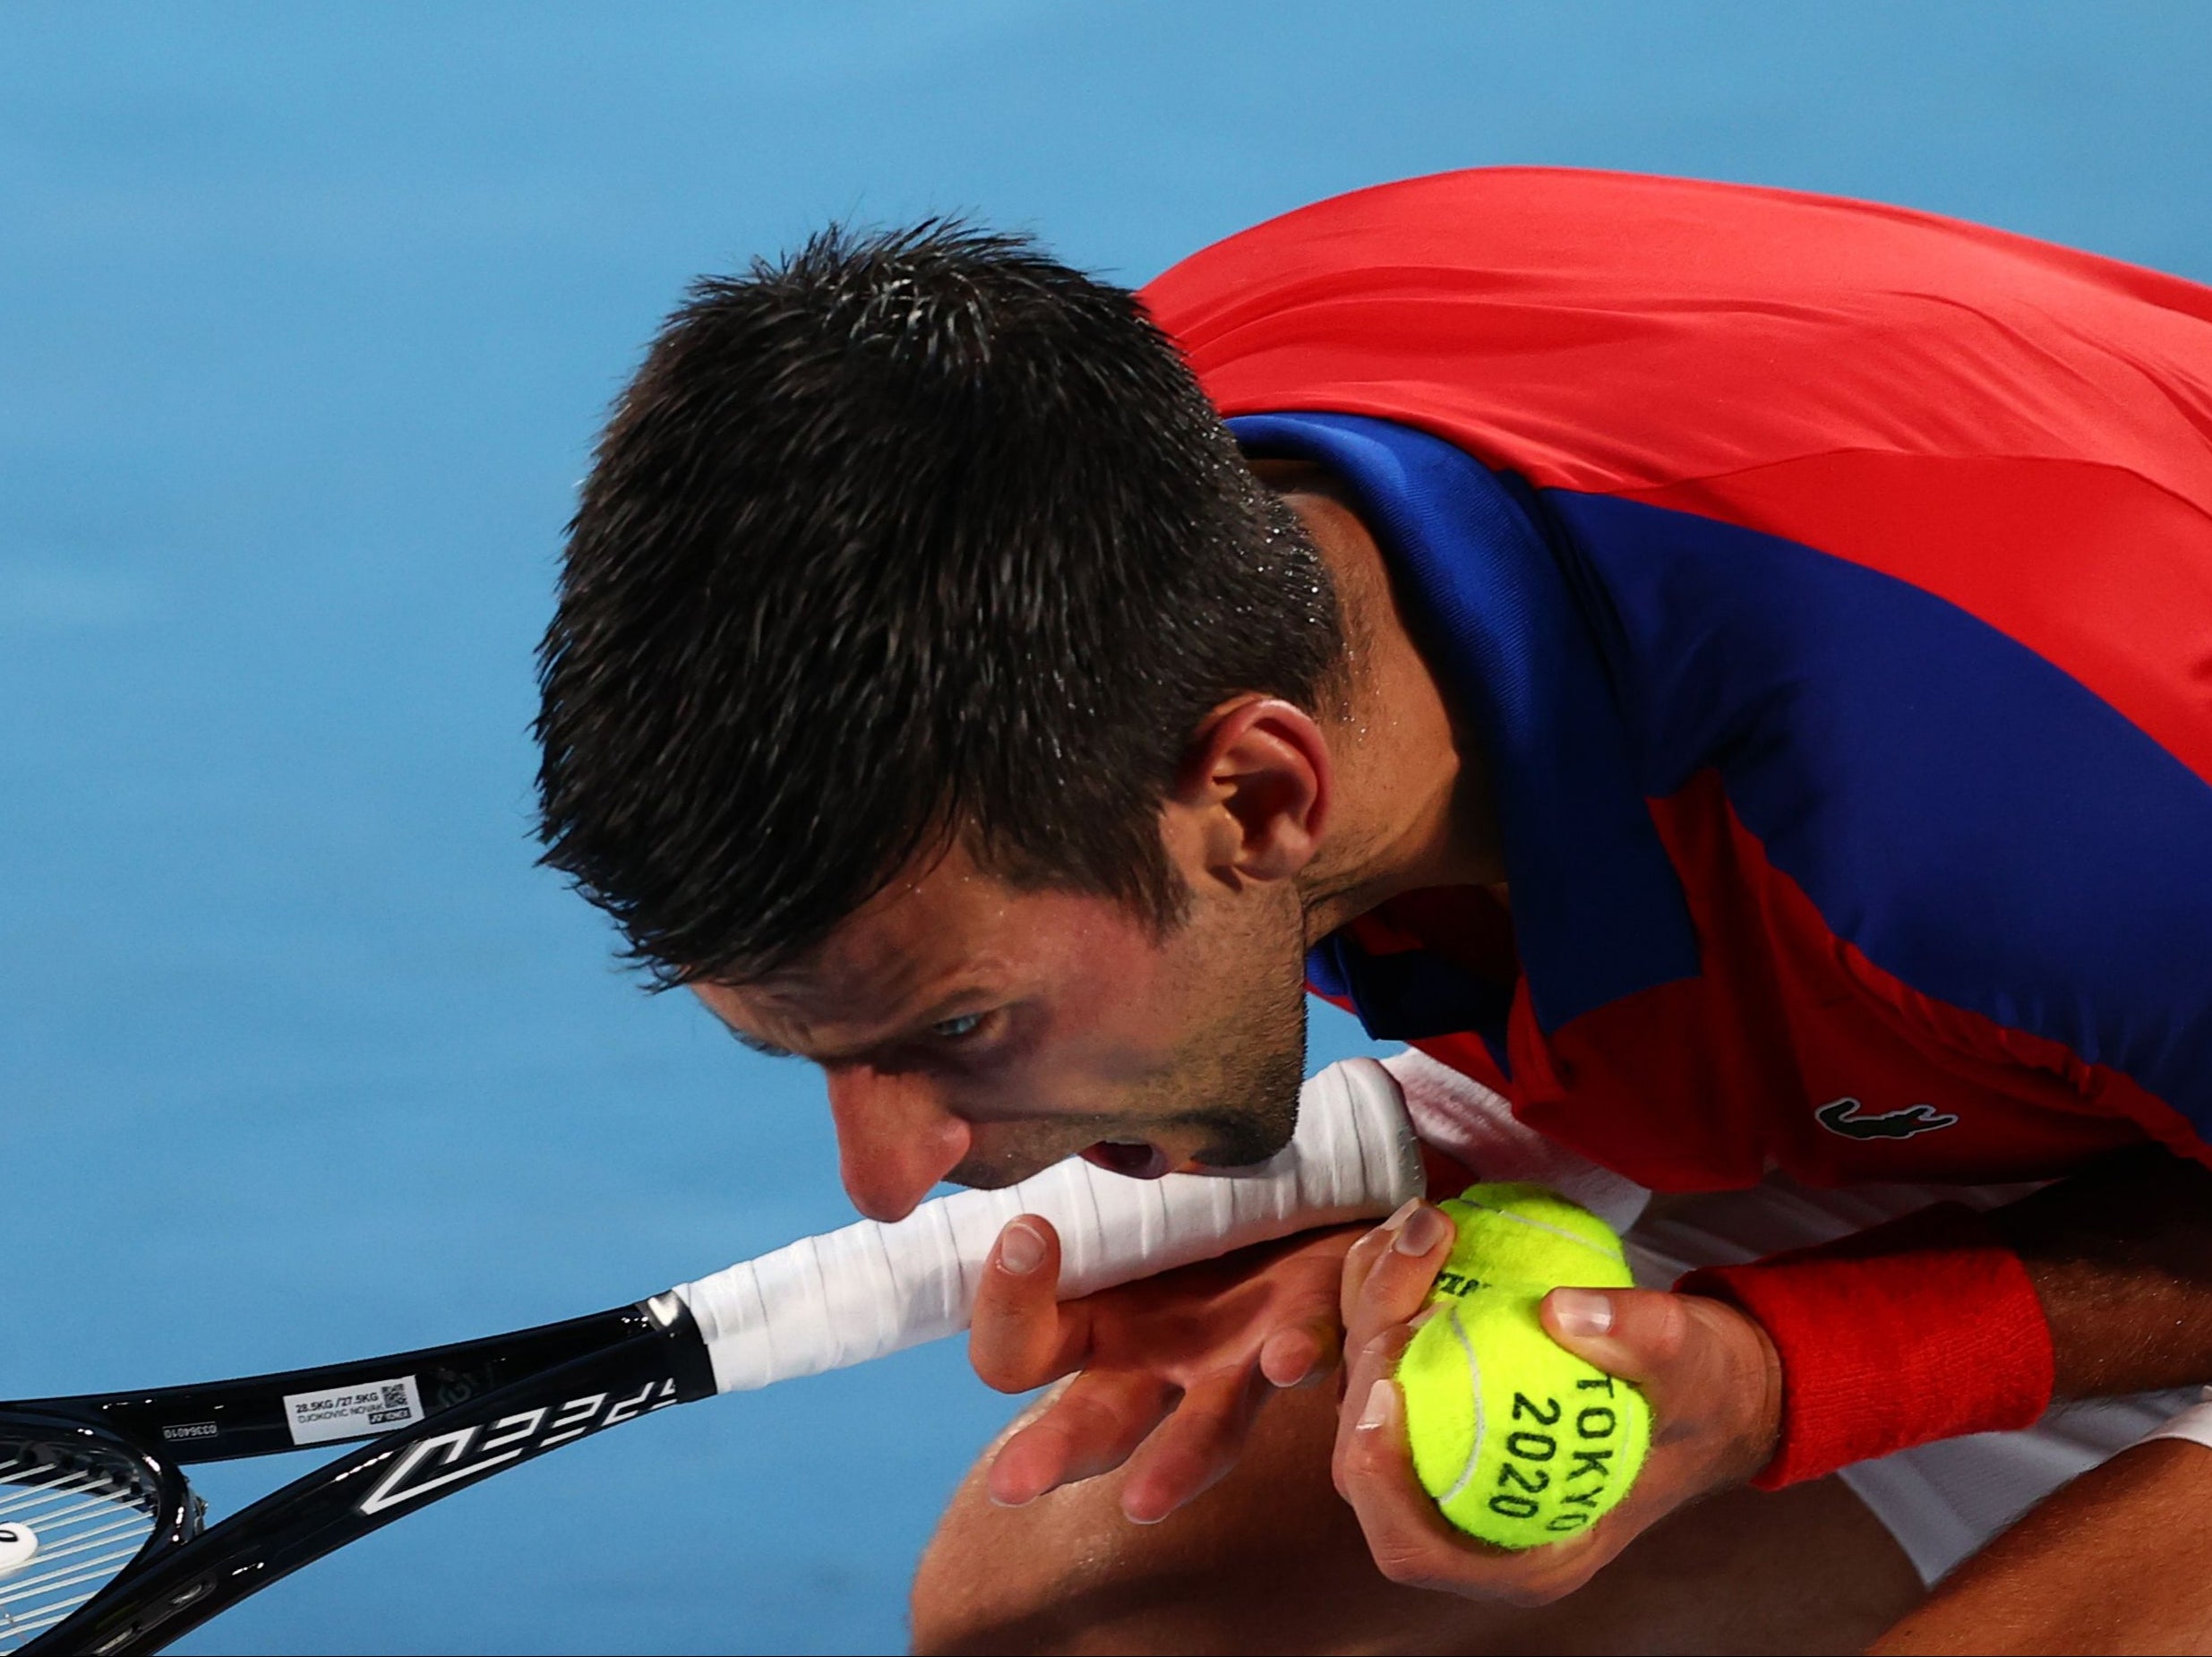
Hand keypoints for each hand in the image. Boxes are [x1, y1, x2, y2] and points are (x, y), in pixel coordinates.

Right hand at [967, 1215, 1363, 1522]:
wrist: (1305, 1186)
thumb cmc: (1188, 1199)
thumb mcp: (1117, 1196)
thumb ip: (1073, 1193)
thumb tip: (989, 1134)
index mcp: (1089, 1323)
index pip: (1014, 1353)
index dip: (1005, 1306)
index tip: (1026, 1232)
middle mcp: (1153, 1363)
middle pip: (1092, 1424)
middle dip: (1052, 1452)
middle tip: (1010, 1485)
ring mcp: (1233, 1361)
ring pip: (1204, 1432)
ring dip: (1174, 1465)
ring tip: (1143, 1503)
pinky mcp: (1307, 1329)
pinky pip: (1307, 1349)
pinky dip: (1297, 1355)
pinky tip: (1287, 1359)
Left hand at [1331, 1201, 1782, 1605]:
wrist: (1714, 1380)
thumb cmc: (1708, 1395)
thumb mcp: (1697, 1367)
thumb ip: (1643, 1340)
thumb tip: (1560, 1312)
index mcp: (1526, 1551)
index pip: (1413, 1549)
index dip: (1377, 1481)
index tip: (1388, 1388)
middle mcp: (1471, 1515)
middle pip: (1366, 1466)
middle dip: (1367, 1366)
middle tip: (1408, 1275)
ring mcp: (1452, 1458)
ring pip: (1365, 1398)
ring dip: (1369, 1309)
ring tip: (1416, 1232)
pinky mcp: (1444, 1403)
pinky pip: (1390, 1357)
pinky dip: (1387, 1291)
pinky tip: (1416, 1231)